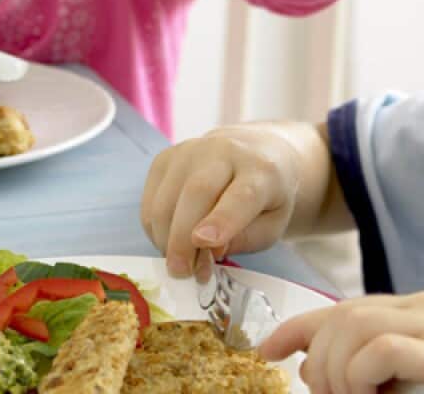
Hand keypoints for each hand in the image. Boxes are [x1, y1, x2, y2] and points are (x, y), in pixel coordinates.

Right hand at [140, 125, 302, 277]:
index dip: (222, 220)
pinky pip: (151, 201)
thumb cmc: (267, 195)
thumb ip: (246, 238)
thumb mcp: (272, 224)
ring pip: (167, 199)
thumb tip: (209, 249)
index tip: (204, 242)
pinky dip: (155, 230)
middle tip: (181, 271)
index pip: (242, 194)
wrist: (255, 151)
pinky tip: (171, 241)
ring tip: (180, 262)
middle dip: (183, 238)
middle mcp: (224, 151)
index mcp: (261, 169)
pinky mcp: (165, 158)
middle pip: (196, 193)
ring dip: (166, 238)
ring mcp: (190, 150)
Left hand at [260, 292, 423, 393]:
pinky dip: (360, 376)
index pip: (346, 306)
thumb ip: (373, 369)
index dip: (299, 326)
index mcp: (422, 312)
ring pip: (355, 326)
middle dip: (319, 357)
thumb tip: (313, 371)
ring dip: (338, 372)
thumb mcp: (411, 383)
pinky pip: (382, 350)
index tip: (268, 350)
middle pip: (344, 314)